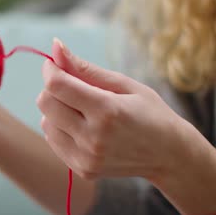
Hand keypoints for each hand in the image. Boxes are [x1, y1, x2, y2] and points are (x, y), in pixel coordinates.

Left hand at [37, 38, 190, 180]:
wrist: (170, 156)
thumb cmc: (150, 112)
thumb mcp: (125, 84)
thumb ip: (86, 68)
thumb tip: (55, 45)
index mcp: (107, 110)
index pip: (56, 85)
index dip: (50, 69)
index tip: (55, 64)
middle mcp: (93, 137)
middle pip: (45, 103)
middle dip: (53, 88)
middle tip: (73, 87)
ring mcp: (87, 157)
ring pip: (45, 122)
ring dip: (56, 110)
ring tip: (82, 110)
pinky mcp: (82, 169)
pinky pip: (53, 140)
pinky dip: (60, 128)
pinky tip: (82, 127)